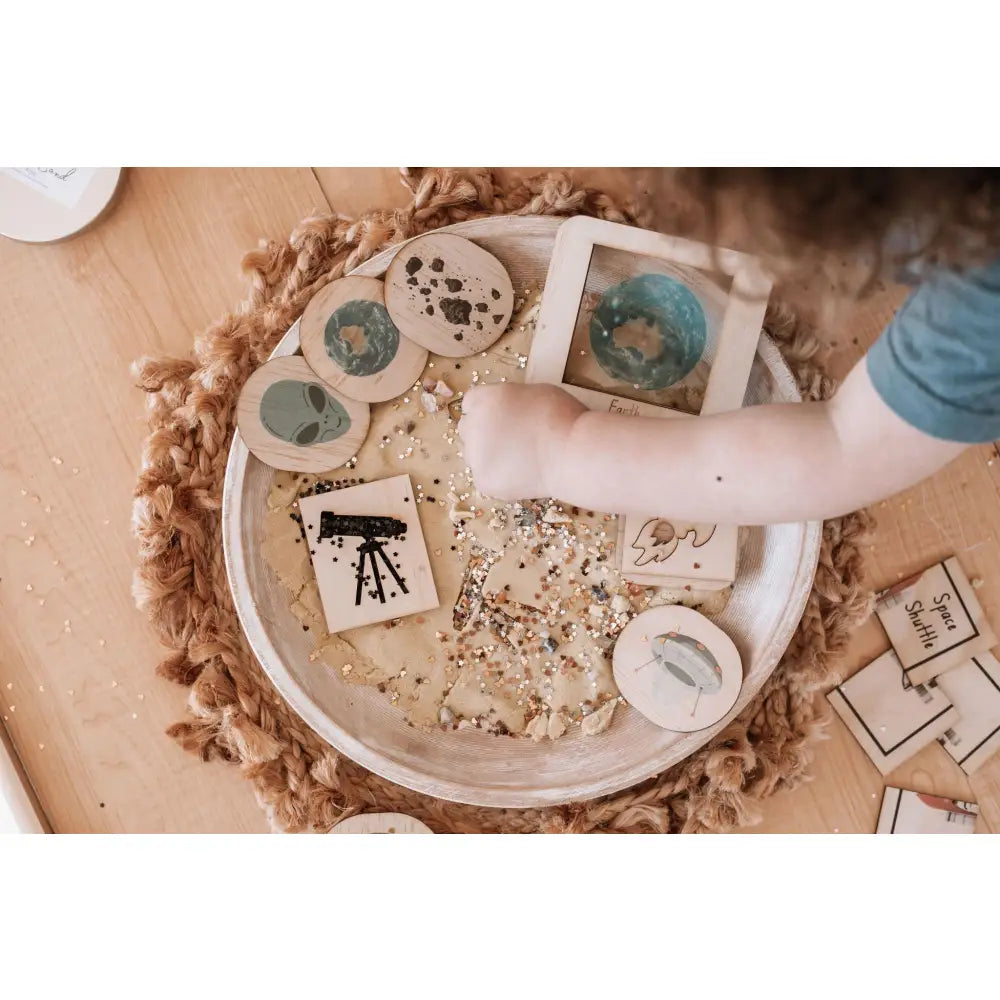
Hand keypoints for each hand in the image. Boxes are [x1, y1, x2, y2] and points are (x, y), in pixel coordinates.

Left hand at [458, 383, 585, 500]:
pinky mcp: (484, 481)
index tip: (500, 418)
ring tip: (519, 459)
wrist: (571, 453)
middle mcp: (473, 425)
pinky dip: (499, 477)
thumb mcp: (534, 393)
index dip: (486, 411)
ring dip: (489, 456)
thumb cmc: (561, 417)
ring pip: (473, 455)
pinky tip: (521, 474)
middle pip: (467, 428)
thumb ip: (511, 401)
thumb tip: (508, 412)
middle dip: (483, 433)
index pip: (470, 403)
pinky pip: (485, 477)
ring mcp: (476, 456)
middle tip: (510, 440)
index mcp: (485, 399)